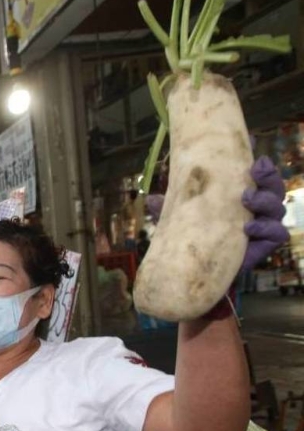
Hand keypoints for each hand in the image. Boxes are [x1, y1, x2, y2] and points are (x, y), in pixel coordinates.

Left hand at [144, 156, 288, 270]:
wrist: (195, 270)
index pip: (258, 176)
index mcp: (240, 196)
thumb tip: (152, 199)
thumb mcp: (181, 218)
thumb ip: (171, 208)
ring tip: (246, 199)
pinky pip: (277, 235)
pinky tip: (249, 227)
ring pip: (277, 209)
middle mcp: (256, 209)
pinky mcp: (263, 246)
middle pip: (273, 188)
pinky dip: (268, 229)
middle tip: (253, 173)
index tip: (254, 160)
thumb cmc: (191, 236)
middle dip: (267, 178)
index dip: (262, 167)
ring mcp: (262, 227)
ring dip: (265, 201)